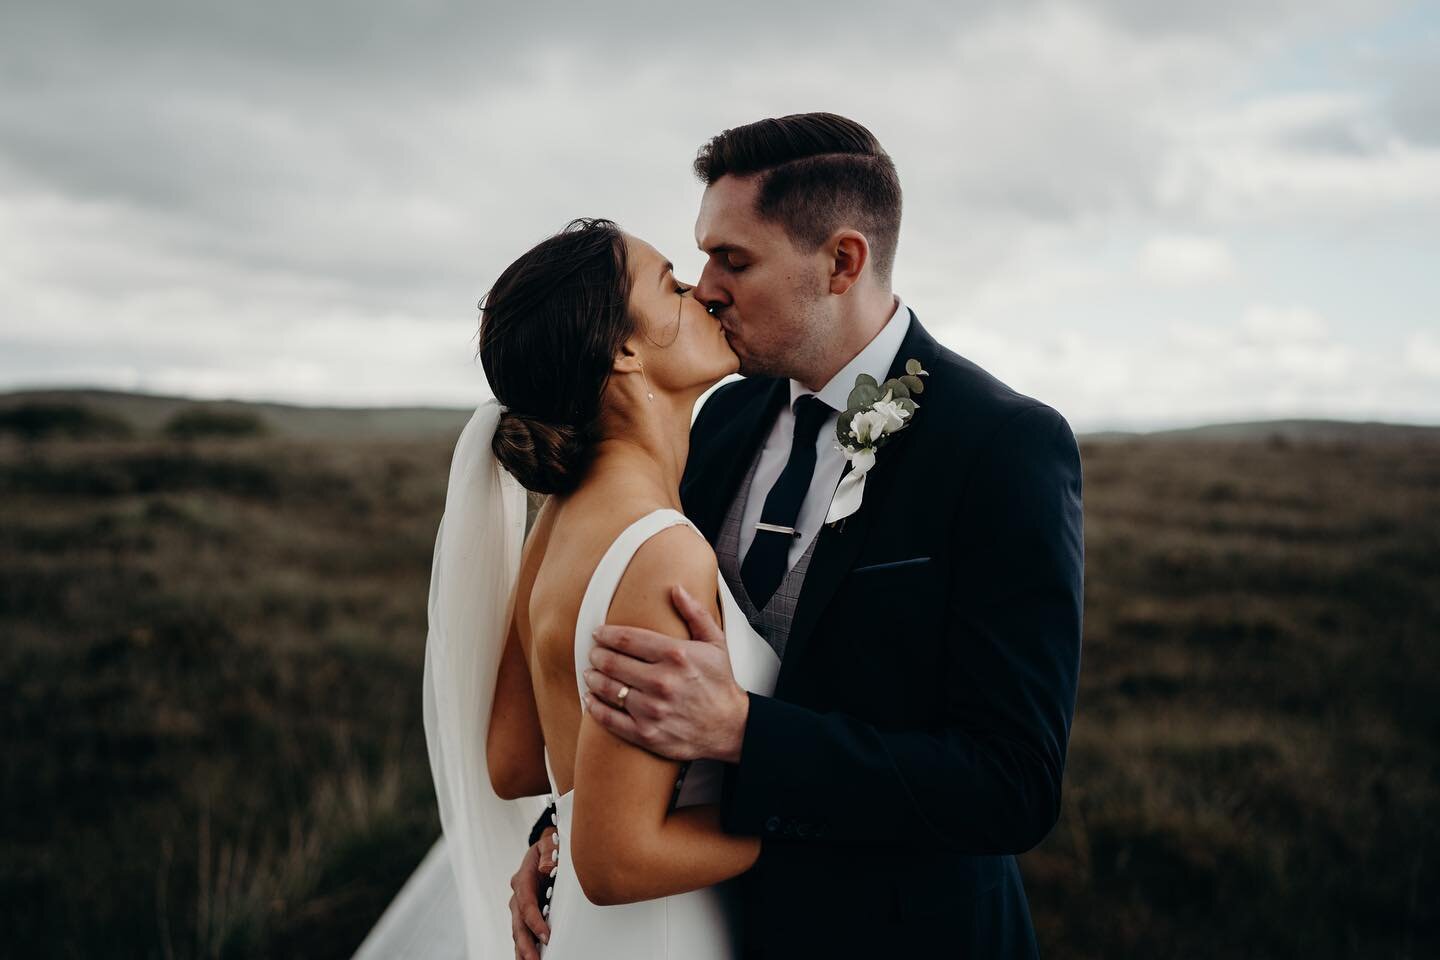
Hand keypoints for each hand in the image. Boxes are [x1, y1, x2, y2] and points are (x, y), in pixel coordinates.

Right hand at [508, 827, 554, 958]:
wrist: (544, 849)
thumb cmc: (548, 847)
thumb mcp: (549, 843)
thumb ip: (548, 852)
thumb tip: (546, 868)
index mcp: (523, 879)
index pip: (527, 904)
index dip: (535, 921)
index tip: (546, 936)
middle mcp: (518, 895)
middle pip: (518, 923)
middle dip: (525, 944)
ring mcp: (519, 906)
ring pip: (518, 931)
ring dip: (523, 949)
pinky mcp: (525, 913)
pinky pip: (523, 931)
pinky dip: (524, 946)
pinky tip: (528, 959)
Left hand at [584, 584, 749, 762]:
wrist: (729, 727)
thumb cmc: (720, 683)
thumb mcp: (715, 643)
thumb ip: (695, 613)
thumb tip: (676, 589)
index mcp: (676, 655)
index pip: (627, 639)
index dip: (606, 634)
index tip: (599, 633)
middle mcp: (662, 681)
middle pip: (613, 662)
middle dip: (597, 655)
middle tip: (594, 653)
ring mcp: (652, 709)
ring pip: (608, 689)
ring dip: (593, 678)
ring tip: (590, 673)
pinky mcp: (646, 733)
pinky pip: (610, 718)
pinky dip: (595, 707)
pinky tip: (590, 698)